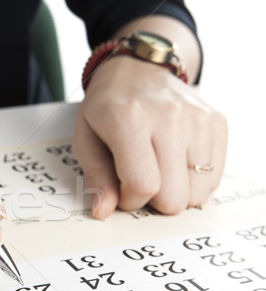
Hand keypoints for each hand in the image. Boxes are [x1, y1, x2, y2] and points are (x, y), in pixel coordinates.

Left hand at [73, 56, 227, 218]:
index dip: (130, 200)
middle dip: (153, 200)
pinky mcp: (217, 122)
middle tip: (140, 180)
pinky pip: (213, 178)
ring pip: (197, 192)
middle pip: (173, 196)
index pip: (143, 185)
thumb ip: (96, 177)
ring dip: (175, 192)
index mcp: (128, 120)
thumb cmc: (106, 107)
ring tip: (158, 170)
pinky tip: (175, 162)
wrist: (137, 68)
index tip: (121, 190)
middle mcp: (168, 117)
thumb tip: (103, 211)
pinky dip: (193, 181)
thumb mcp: (86, 139)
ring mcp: (198, 119)